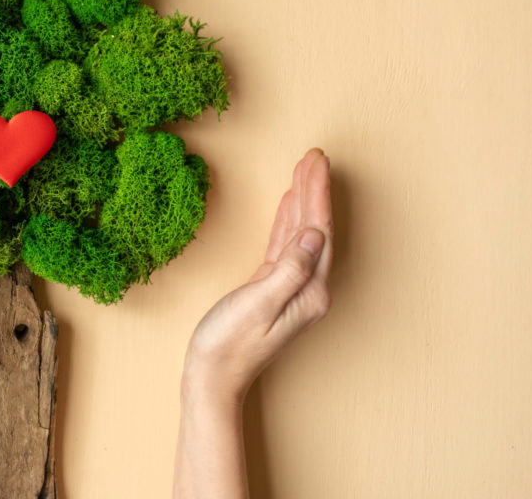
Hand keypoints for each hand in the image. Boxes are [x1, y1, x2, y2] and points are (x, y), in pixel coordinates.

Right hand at [184, 148, 332, 403]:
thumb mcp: (259, 303)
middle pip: (316, 228)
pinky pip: (286, 245)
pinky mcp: (273, 288)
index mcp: (310, 291)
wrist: (213, 376)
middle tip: (313, 156)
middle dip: (314, 190)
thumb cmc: (230, 344)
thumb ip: (290, 269)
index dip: (318, 194)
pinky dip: (288, 220)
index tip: (316, 162)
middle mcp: (308, 289)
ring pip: (302, 233)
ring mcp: (292, 289)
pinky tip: (287, 204)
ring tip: (303, 170)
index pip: (318, 231)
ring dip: (303, 200)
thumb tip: (313, 233)